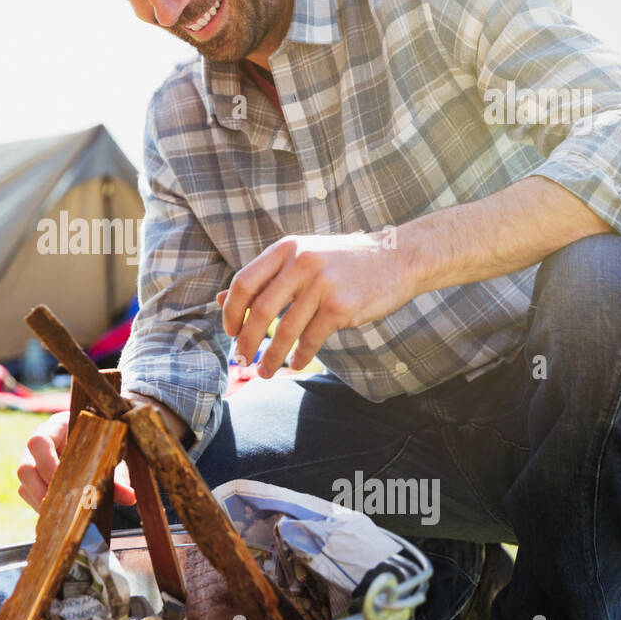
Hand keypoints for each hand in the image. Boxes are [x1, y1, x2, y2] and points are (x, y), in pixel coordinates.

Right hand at [17, 410, 136, 511]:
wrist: (98, 443)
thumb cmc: (102, 443)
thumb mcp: (110, 455)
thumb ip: (118, 476)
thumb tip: (130, 497)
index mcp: (57, 428)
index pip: (38, 441)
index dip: (47, 463)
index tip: (65, 482)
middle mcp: (39, 445)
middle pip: (25, 468)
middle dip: (42, 490)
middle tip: (63, 505)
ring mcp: (33, 463)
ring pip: (24, 485)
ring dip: (42, 502)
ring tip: (63, 516)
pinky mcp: (33, 481)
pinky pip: (29, 496)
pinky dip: (42, 508)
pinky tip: (60, 518)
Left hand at [219, 232, 416, 377]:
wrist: (398, 257)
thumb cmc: (343, 261)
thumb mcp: (302, 257)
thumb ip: (265, 277)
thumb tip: (221, 299)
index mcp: (286, 248)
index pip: (244, 282)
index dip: (232, 311)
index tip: (232, 331)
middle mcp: (301, 263)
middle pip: (260, 310)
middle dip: (247, 340)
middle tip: (241, 359)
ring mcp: (322, 284)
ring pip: (285, 330)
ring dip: (271, 357)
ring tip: (264, 371)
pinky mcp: (341, 306)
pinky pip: (311, 339)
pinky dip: (300, 356)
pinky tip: (296, 364)